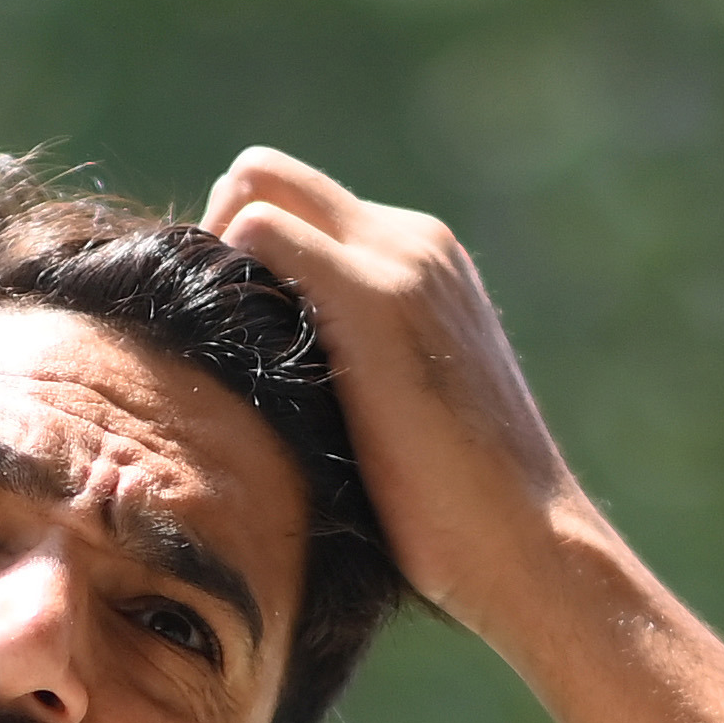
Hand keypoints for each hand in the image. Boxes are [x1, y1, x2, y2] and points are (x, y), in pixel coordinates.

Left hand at [203, 148, 609, 643]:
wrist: (528, 547)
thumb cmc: (455, 518)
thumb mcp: (393, 417)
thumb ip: (345, 372)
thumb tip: (265, 393)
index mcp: (420, 262)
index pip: (296, 204)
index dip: (233, 253)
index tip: (214, 334)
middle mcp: (412, 240)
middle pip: (265, 175)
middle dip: (209, 238)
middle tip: (195, 336)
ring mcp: (398, 261)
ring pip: (255, 187)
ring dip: (210, 259)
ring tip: (207, 355)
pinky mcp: (374, 300)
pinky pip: (260, 230)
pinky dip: (218, 278)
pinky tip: (219, 362)